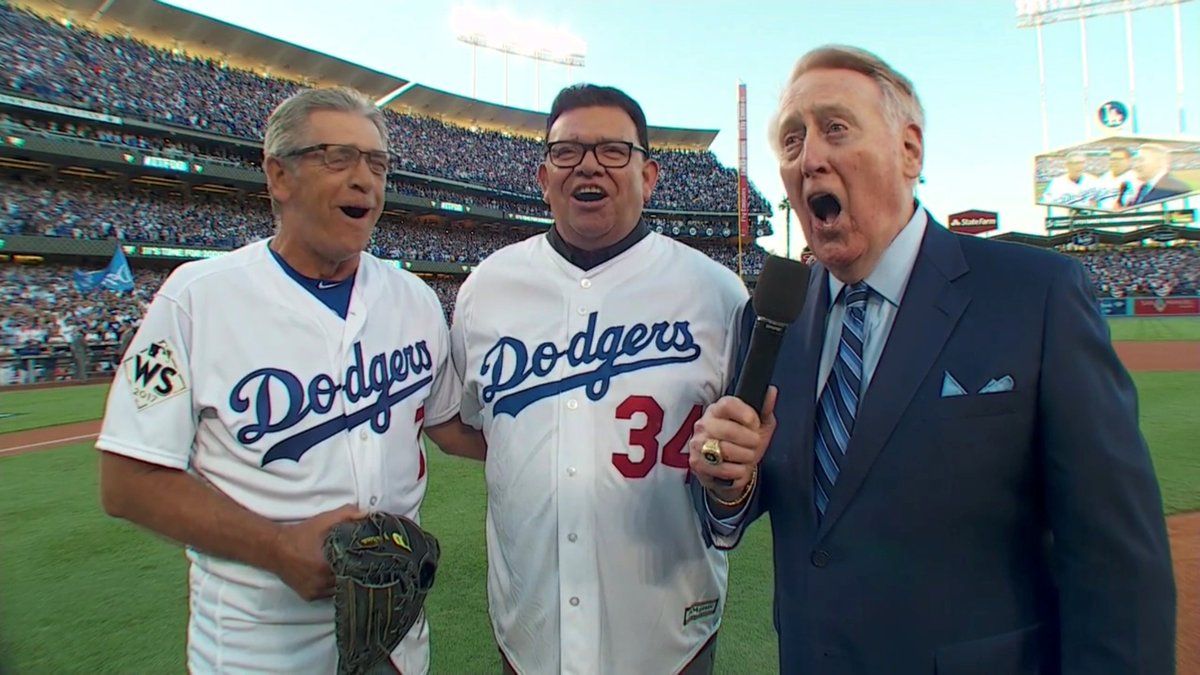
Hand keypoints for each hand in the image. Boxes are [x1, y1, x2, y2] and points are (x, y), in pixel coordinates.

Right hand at [271, 503, 365, 600]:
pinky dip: (330, 586)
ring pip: (337, 588)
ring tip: (342, 567)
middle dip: (351, 570)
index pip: (354, 568)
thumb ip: (346, 514)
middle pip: (347, 579)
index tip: (364, 555)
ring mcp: (315, 591)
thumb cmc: (300, 534)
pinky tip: (330, 575)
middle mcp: (321, 582)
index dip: (360, 561)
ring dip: (341, 579)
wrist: (275, 548)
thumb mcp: (323, 521)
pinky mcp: (309, 596)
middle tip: (355, 560)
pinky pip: (326, 594)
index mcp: (327, 565)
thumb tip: (366, 514)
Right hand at [688, 387, 777, 502]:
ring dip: (745, 457)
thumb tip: (771, 391)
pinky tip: (739, 468)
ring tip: (747, 457)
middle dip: (749, 440)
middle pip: (728, 429)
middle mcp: (704, 424)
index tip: (755, 424)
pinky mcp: (697, 464)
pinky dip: (738, 471)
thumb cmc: (744, 444)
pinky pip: (724, 469)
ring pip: (726, 450)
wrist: (730, 471)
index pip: (727, 404)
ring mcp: (698, 444)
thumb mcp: (759, 426)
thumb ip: (764, 409)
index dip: (746, 414)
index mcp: (717, 410)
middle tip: (755, 444)